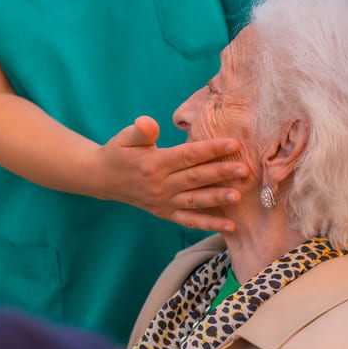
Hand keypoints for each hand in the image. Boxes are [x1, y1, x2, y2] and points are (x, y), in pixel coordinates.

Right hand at [94, 116, 245, 231]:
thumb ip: (140, 130)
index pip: (188, 155)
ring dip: (218, 199)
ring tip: (238, 195)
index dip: (211, 149)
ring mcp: (163, 202)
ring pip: (195, 200)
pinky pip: (189, 221)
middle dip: (221, 173)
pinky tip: (230, 225)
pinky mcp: (165, 214)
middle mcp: (160, 186)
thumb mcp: (124, 137)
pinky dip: (209, 224)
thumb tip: (148, 123)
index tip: (233, 144)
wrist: (102, 179)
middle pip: (196, 178)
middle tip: (244, 169)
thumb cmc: (118, 152)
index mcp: (154, 164)